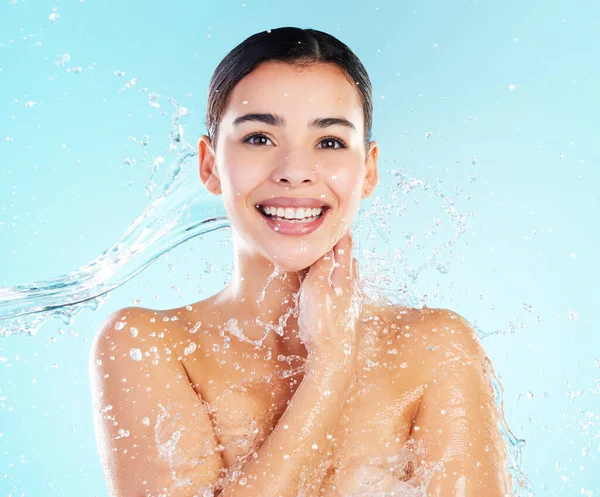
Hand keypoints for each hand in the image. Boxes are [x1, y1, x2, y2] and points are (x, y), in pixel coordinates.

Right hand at [297, 230, 361, 367]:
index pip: (344, 247)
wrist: (334, 358)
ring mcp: (351, 302)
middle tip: (335, 234)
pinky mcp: (348, 316)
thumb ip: (322, 266)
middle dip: (342, 246)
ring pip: (349, 276)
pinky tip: (335, 288)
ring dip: (342, 263)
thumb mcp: (316, 289)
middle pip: (349, 259)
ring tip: (334, 256)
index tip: (338, 219)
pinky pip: (346, 290)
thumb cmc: (322, 323)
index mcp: (344, 277)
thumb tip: (328, 246)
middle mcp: (352, 287)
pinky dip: (340, 280)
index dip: (340, 232)